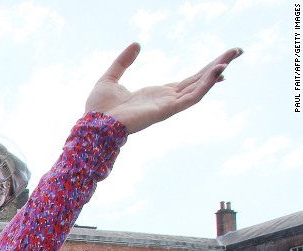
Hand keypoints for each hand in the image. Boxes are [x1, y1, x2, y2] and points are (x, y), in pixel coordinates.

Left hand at [86, 43, 241, 133]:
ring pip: (199, 87)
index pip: (187, 81)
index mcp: (157, 94)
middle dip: (218, 66)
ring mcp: (168, 106)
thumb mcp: (110, 77)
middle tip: (238, 51)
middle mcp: (166, 100)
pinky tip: (218, 70)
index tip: (221, 61)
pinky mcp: (167, 110)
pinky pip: (192, 96)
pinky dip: (206, 84)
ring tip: (232, 56)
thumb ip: (123, 61)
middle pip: (198, 81)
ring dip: (216, 72)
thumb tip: (137, 44)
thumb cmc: (98, 108)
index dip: (204, 71)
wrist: (92, 125)